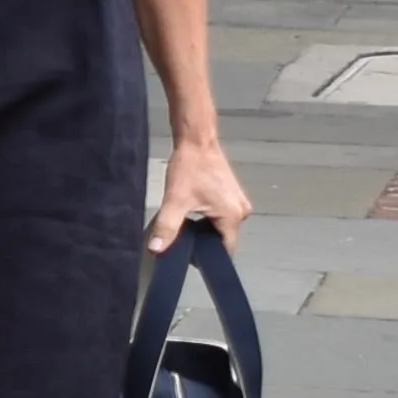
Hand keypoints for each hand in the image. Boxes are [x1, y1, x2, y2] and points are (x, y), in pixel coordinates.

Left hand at [149, 133, 250, 250]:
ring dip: (205, 228)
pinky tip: (194, 210)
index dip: (206, 256)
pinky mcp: (233, 195)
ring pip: (221, 227)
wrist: (196, 140)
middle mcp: (241, 212)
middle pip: (222, 239)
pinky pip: (222, 216)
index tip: (189, 254)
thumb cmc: (189, 167)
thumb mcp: (175, 200)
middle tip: (183, 234)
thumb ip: (167, 227)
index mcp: (233, 216)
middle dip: (203, 241)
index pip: (225, 251)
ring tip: (187, 221)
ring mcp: (238, 202)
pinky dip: (208, 217)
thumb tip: (156, 249)